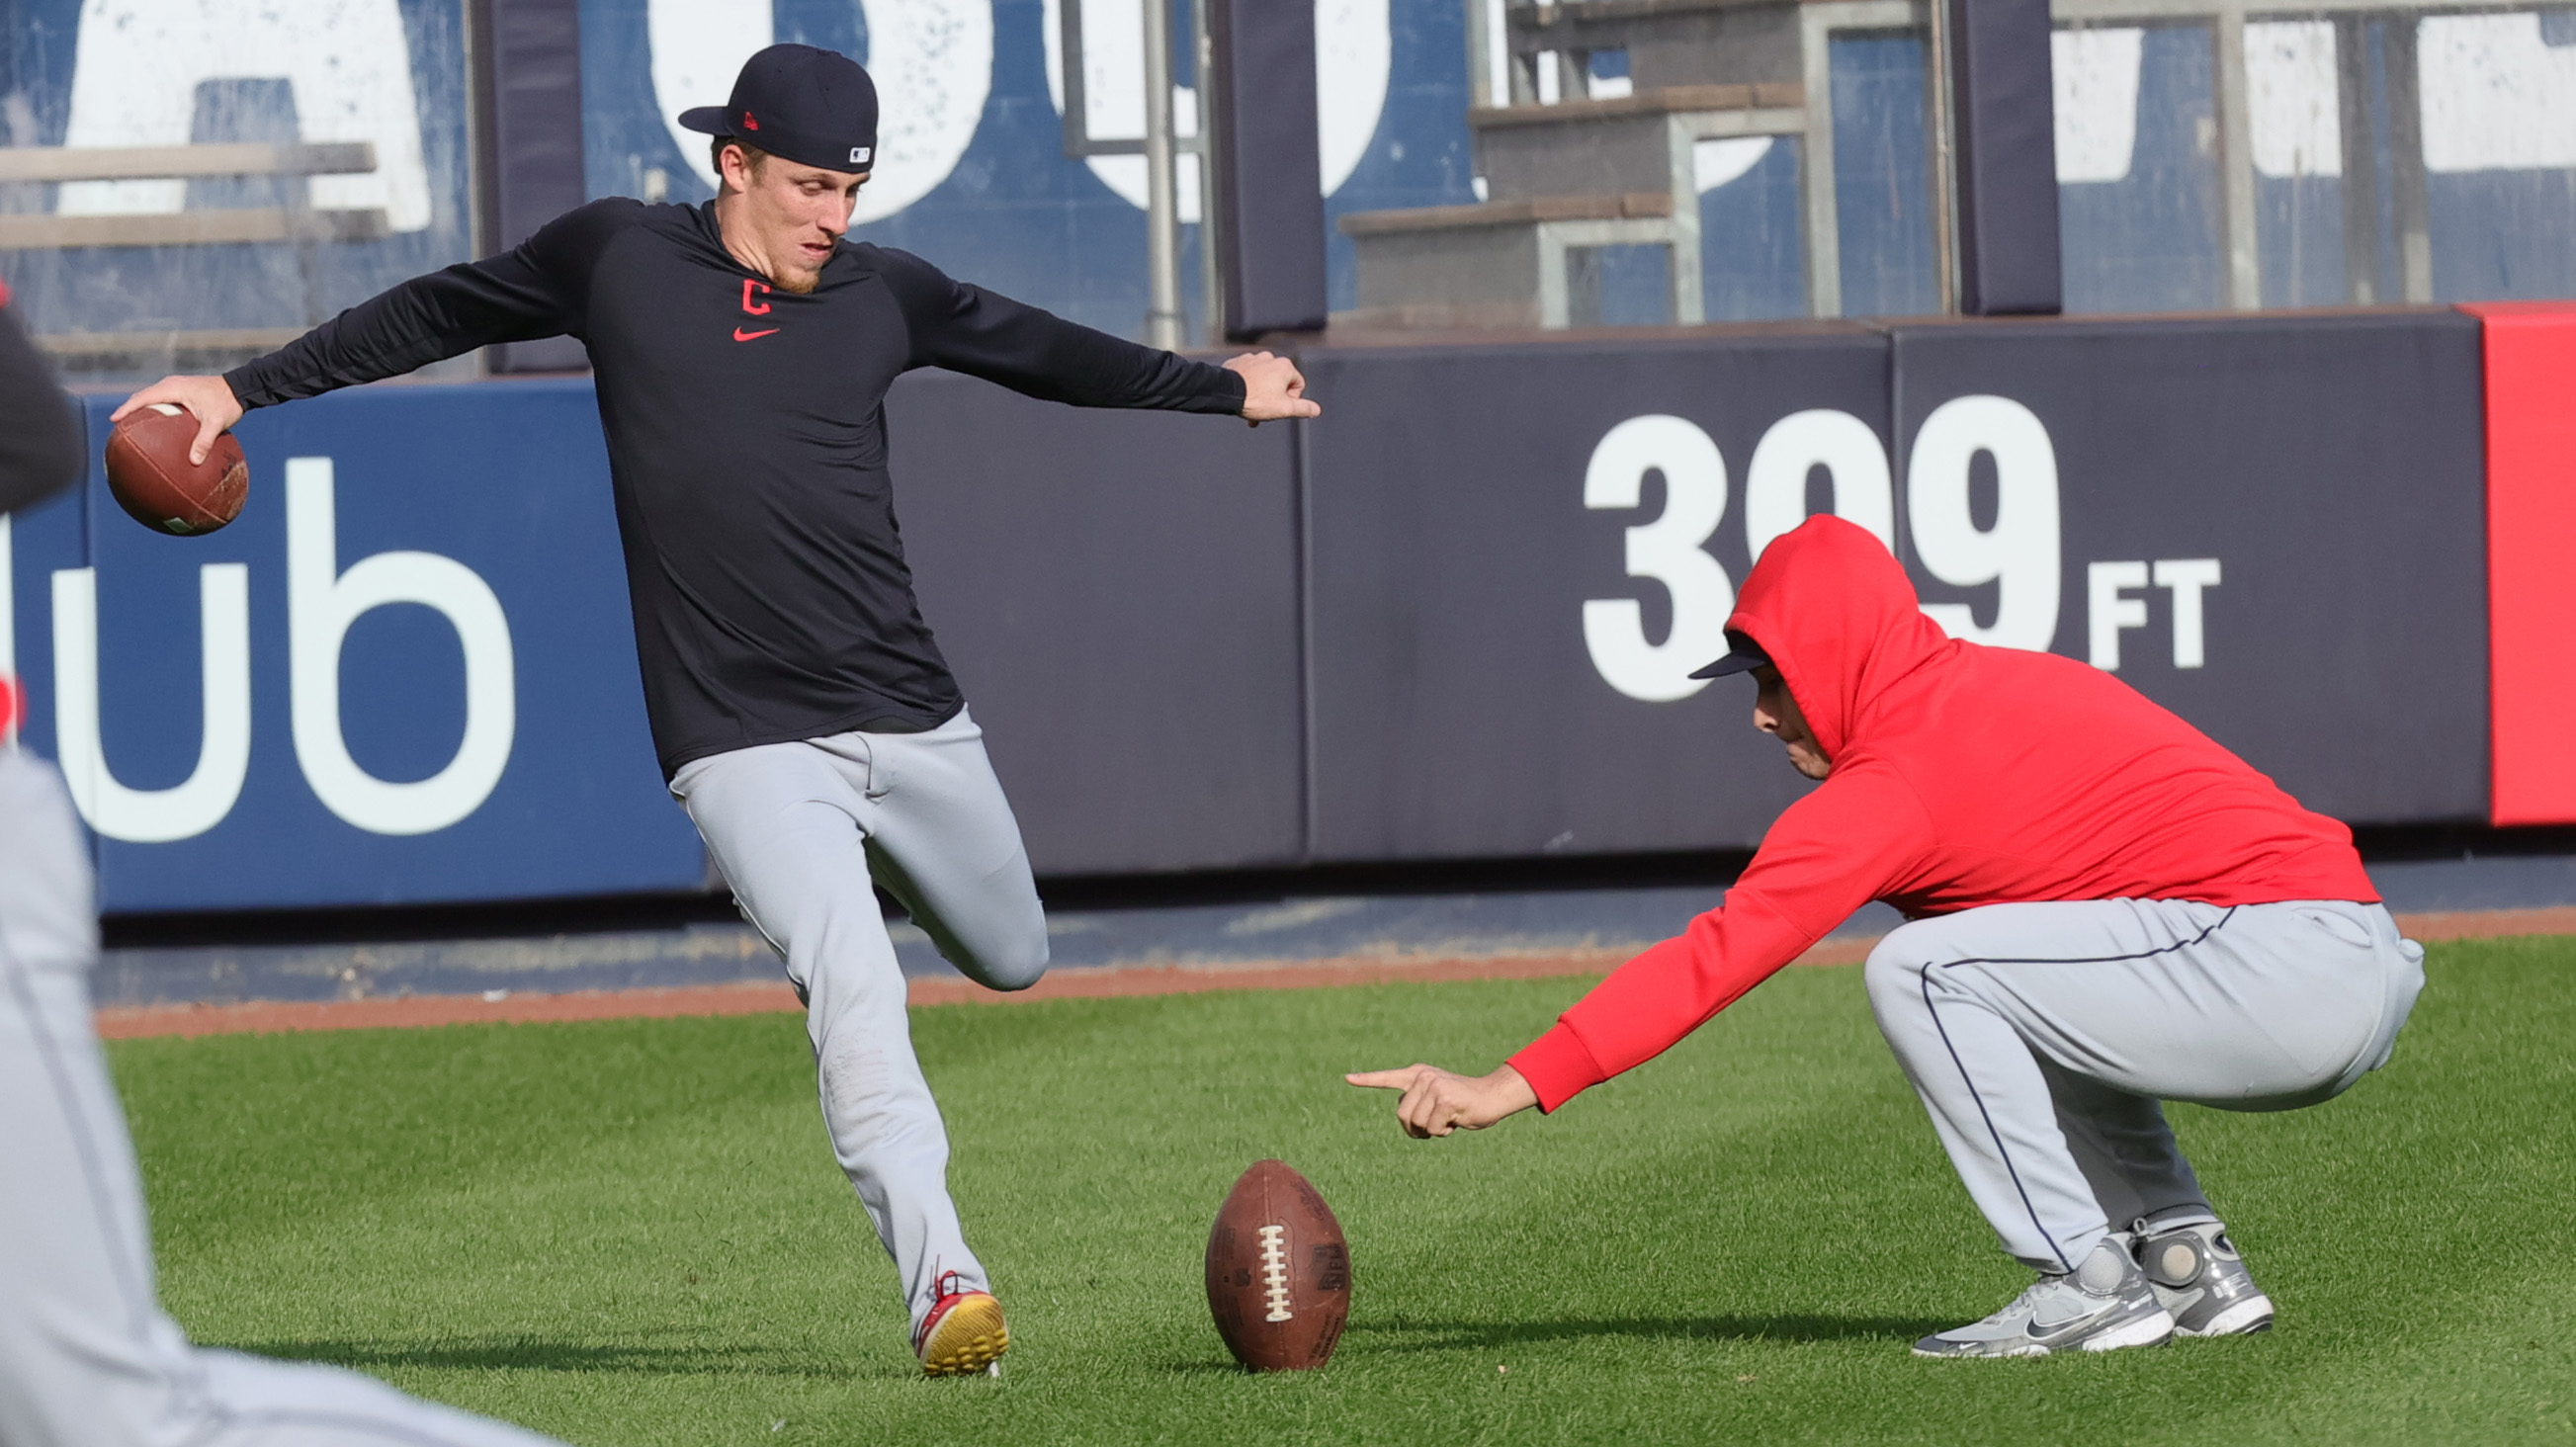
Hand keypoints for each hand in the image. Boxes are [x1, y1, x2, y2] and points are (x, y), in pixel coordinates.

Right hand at [111, 375, 243, 465]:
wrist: (241, 387)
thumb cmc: (227, 402)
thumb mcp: (217, 422)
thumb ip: (204, 441)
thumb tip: (194, 462)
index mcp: (173, 388)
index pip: (143, 398)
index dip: (127, 409)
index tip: (114, 420)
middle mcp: (170, 385)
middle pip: (142, 397)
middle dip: (128, 410)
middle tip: (117, 426)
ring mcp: (175, 387)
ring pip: (150, 398)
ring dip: (139, 410)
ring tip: (129, 427)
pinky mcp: (181, 392)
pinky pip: (161, 401)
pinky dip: (153, 411)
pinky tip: (154, 427)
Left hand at [1224, 350, 1319, 426]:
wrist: (1225, 392)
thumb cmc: (1255, 400)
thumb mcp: (1284, 409)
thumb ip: (1303, 408)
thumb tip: (1316, 410)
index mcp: (1285, 366)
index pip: (1298, 385)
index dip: (1291, 400)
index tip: (1278, 407)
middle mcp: (1270, 358)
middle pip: (1279, 382)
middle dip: (1273, 398)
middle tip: (1263, 411)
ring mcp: (1252, 358)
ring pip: (1262, 378)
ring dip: (1260, 392)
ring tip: (1251, 406)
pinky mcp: (1238, 362)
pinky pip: (1247, 374)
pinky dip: (1247, 385)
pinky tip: (1241, 396)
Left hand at [1345, 1063, 1537, 1138]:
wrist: (1492, 1096)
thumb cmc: (1463, 1103)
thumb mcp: (1436, 1099)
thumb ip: (1418, 1103)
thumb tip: (1406, 1118)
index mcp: (1417, 1074)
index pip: (1387, 1078)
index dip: (1367, 1080)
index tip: (1347, 1078)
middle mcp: (1422, 1076)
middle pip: (1402, 1116)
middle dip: (1416, 1129)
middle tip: (1435, 1126)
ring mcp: (1433, 1085)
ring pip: (1416, 1124)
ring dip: (1432, 1130)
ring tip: (1448, 1118)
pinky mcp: (1444, 1098)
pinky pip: (1433, 1128)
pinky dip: (1444, 1131)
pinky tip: (1456, 1120)